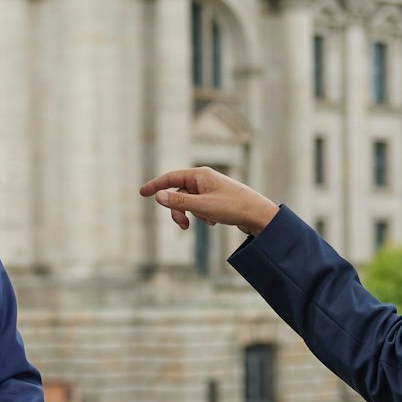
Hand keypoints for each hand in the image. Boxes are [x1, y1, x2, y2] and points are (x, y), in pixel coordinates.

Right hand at [138, 167, 279, 235]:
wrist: (258, 215)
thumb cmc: (233, 207)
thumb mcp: (202, 206)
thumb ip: (179, 201)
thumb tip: (158, 196)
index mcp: (200, 175)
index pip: (170, 177)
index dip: (155, 186)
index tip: (142, 193)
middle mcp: (205, 179)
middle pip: (179, 193)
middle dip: (178, 210)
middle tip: (183, 225)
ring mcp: (211, 189)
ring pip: (190, 202)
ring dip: (192, 214)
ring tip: (207, 222)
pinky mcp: (217, 199)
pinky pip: (200, 207)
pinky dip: (203, 216)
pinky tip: (215, 221)